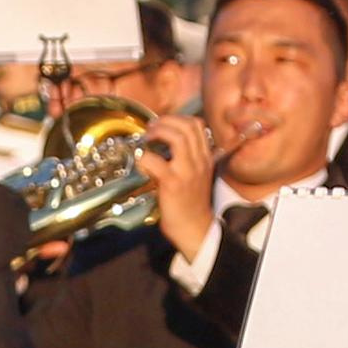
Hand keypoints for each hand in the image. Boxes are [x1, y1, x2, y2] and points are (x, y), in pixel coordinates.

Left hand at [136, 112, 216, 260]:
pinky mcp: (173, 183)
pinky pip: (156, 161)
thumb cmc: (191, 204)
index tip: (163, 123)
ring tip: (147, 139)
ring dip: (158, 133)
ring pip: (176, 137)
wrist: (195, 229)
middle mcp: (200, 161)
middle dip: (165, 121)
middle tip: (151, 128)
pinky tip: (141, 163)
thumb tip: (166, 144)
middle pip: (187, 126)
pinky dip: (145, 158)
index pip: (197, 125)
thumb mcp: (197, 176)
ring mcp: (188, 171)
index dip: (178, 118)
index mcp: (206, 158)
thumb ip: (187, 158)